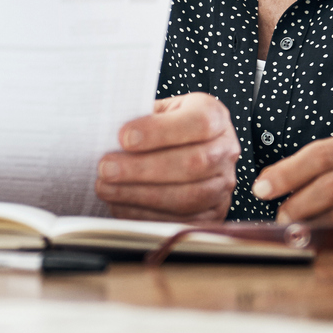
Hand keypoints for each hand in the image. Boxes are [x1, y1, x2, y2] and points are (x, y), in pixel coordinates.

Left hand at [95, 93, 240, 220]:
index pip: (198, 123)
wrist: (182, 149)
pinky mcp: (213, 214)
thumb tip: (107, 136)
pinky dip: (147, 215)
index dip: (160, 132)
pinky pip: (182, 221)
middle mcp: (226, 150)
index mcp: (214, 116)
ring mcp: (223, 185)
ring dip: (141, 195)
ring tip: (106, 188)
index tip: (124, 137)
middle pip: (194, 163)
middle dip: (143, 169)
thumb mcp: (156, 112)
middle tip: (107, 169)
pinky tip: (120, 205)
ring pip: (188, 197)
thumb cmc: (162, 128)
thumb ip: (141, 118)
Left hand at [248, 127, 332, 225]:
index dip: (287, 172)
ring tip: (296, 231)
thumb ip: (321, 170)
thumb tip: (270, 185)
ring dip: (314, 225)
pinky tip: (324, 244)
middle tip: (280, 218)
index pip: (321, 154)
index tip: (261, 188)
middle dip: (298, 204)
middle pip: (332, 183)